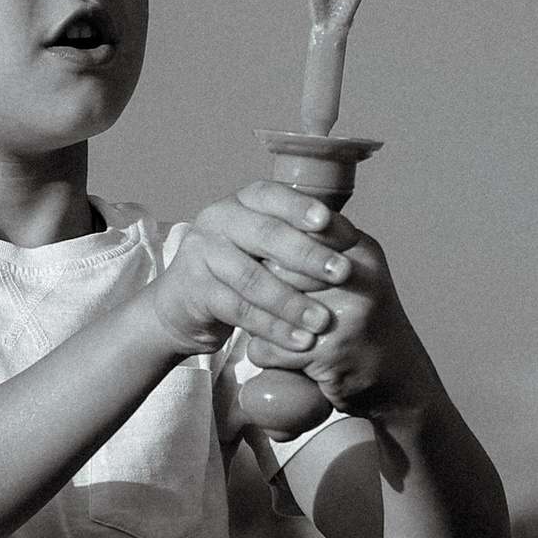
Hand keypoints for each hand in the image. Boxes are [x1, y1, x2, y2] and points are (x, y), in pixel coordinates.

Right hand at [151, 181, 355, 362]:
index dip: (301, 208)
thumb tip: (351, 239)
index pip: (273, 196)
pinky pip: (239, 310)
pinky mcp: (195, 290)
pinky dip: (273, 328)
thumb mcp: (266, 245)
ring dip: (292, 302)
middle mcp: (218, 220)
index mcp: (243, 201)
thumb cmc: (241, 269)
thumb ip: (300, 237)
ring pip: (253, 279)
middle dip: (309, 255)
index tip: (330, 223)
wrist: (185, 303)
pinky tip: (299, 341)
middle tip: (343, 273)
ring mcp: (202, 253)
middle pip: (266, 235)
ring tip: (323, 320)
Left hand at [251, 210, 429, 418]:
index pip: (296, 233)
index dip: (269, 250)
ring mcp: (347, 315)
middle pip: (276, 270)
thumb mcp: (356, 272)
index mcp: (361, 250)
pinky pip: (269, 347)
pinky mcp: (331, 352)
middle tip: (256, 300)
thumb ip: (318, 247)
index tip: (256, 261)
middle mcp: (358, 277)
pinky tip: (280, 356)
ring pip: (268, 309)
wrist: (397, 376)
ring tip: (269, 329)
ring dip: (259, 323)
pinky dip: (266, 355)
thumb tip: (259, 224)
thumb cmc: (362, 321)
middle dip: (259, 287)